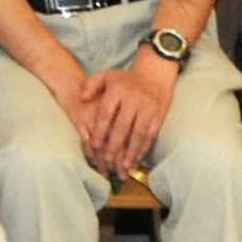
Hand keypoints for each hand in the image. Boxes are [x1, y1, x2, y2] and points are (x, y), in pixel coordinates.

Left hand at [71, 54, 173, 175]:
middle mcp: (133, 100)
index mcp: (117, 91)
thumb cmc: (125, 79)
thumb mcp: (106, 76)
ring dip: (131, 152)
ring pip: (138, 134)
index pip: (106, 113)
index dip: (100, 130)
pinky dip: (144, 148)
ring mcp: (148, 108)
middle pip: (122, 127)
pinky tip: (137, 159)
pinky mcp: (159, 115)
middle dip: (114, 146)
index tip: (94, 145)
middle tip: (107, 161)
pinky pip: (151, 135)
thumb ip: (91, 85)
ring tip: (124, 166)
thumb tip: (82, 98)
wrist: (154, 75)